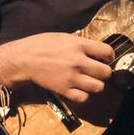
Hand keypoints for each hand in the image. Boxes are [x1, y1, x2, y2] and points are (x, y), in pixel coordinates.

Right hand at [0, 33, 115, 104]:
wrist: (24, 59)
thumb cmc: (42, 45)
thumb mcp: (63, 37)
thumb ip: (80, 43)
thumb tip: (95, 50)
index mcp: (79, 45)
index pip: (108, 51)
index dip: (109, 56)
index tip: (105, 59)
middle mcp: (78, 61)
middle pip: (106, 72)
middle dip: (104, 72)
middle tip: (97, 72)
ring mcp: (71, 77)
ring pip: (98, 87)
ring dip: (96, 85)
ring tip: (89, 82)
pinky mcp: (64, 90)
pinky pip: (83, 97)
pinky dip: (84, 95)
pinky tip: (79, 89)